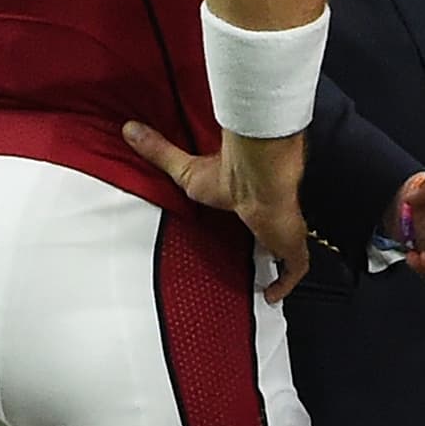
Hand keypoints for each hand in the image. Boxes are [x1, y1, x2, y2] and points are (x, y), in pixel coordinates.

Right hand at [123, 120, 309, 301]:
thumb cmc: (228, 174)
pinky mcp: (292, 244)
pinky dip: (286, 283)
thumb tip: (130, 129)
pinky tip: (272, 296)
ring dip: (277, 258)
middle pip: (271, 229)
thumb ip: (159, 151)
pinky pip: (295, 270)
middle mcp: (270, 212)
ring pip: (285, 246)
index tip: (242, 224)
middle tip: (250, 255)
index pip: (253, 209)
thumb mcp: (186, 171)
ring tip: (264, 279)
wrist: (260, 178)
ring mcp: (284, 230)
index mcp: (250, 197)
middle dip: (265, 239)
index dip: (250, 219)